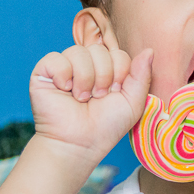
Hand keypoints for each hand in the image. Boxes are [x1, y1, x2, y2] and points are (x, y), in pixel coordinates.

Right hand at [29, 37, 152, 162]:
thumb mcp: (132, 102)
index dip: (119, 74)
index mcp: (107, 68)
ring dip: (84, 80)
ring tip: (81, 98)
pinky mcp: (44, 71)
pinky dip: (63, 76)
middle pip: (100, 50)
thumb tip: (149, 50)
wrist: (79, 143)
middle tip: (96, 98)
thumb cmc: (106, 126)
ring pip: (79, 52)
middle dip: (102, 77)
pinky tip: (64, 91)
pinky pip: (56, 58)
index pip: (118, 53)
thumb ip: (142, 75)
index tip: (113, 94)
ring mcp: (65, 66)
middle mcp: (86, 64)